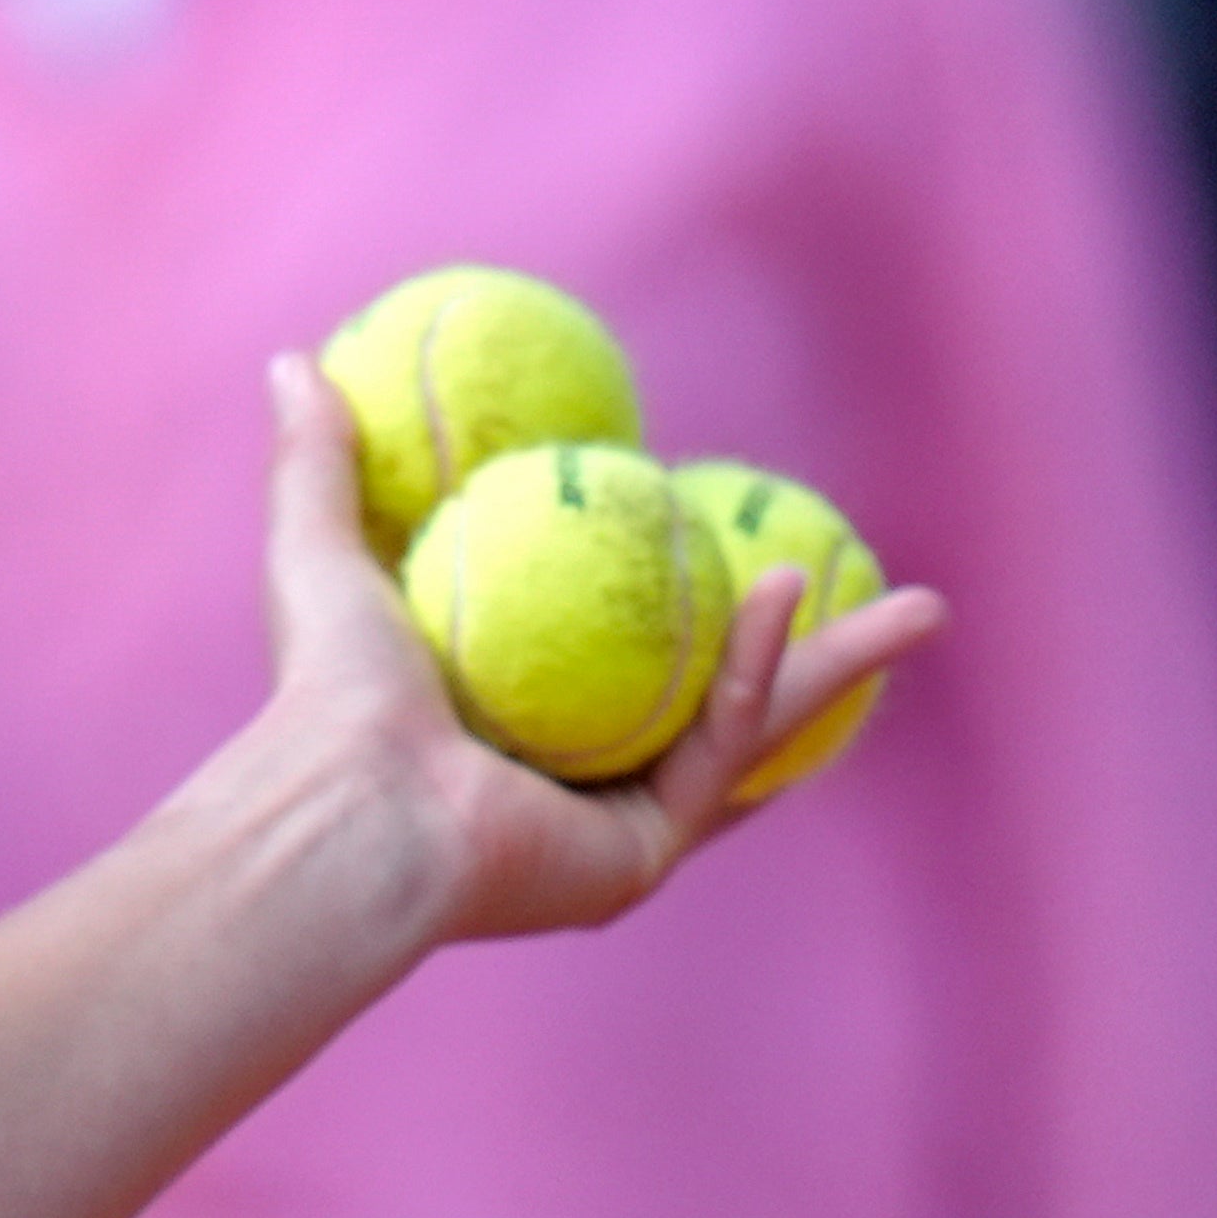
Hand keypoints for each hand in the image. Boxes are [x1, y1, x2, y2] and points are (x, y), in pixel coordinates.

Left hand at [240, 353, 948, 948]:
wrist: (344, 807)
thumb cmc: (322, 692)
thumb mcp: (320, 550)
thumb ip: (318, 462)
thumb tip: (296, 358)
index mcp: (513, 722)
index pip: (625, 655)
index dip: (693, 598)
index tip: (736, 521)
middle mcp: (571, 783)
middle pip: (715, 700)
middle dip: (813, 653)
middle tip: (888, 590)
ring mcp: (610, 829)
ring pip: (748, 733)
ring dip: (831, 669)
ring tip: (921, 607)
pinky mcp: (635, 859)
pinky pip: (716, 754)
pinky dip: (754, 677)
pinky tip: (783, 598)